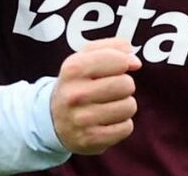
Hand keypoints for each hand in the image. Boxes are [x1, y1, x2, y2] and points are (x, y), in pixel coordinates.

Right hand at [50, 38, 141, 154]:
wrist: (52, 119)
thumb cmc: (77, 83)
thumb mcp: (86, 57)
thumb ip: (113, 48)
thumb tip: (135, 61)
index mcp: (73, 68)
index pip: (118, 60)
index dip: (123, 63)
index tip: (117, 68)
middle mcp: (75, 94)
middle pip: (126, 84)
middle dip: (125, 85)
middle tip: (112, 89)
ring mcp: (82, 119)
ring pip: (129, 106)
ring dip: (125, 105)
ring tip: (109, 105)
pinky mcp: (90, 139)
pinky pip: (126, 127)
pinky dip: (122, 124)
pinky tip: (107, 121)